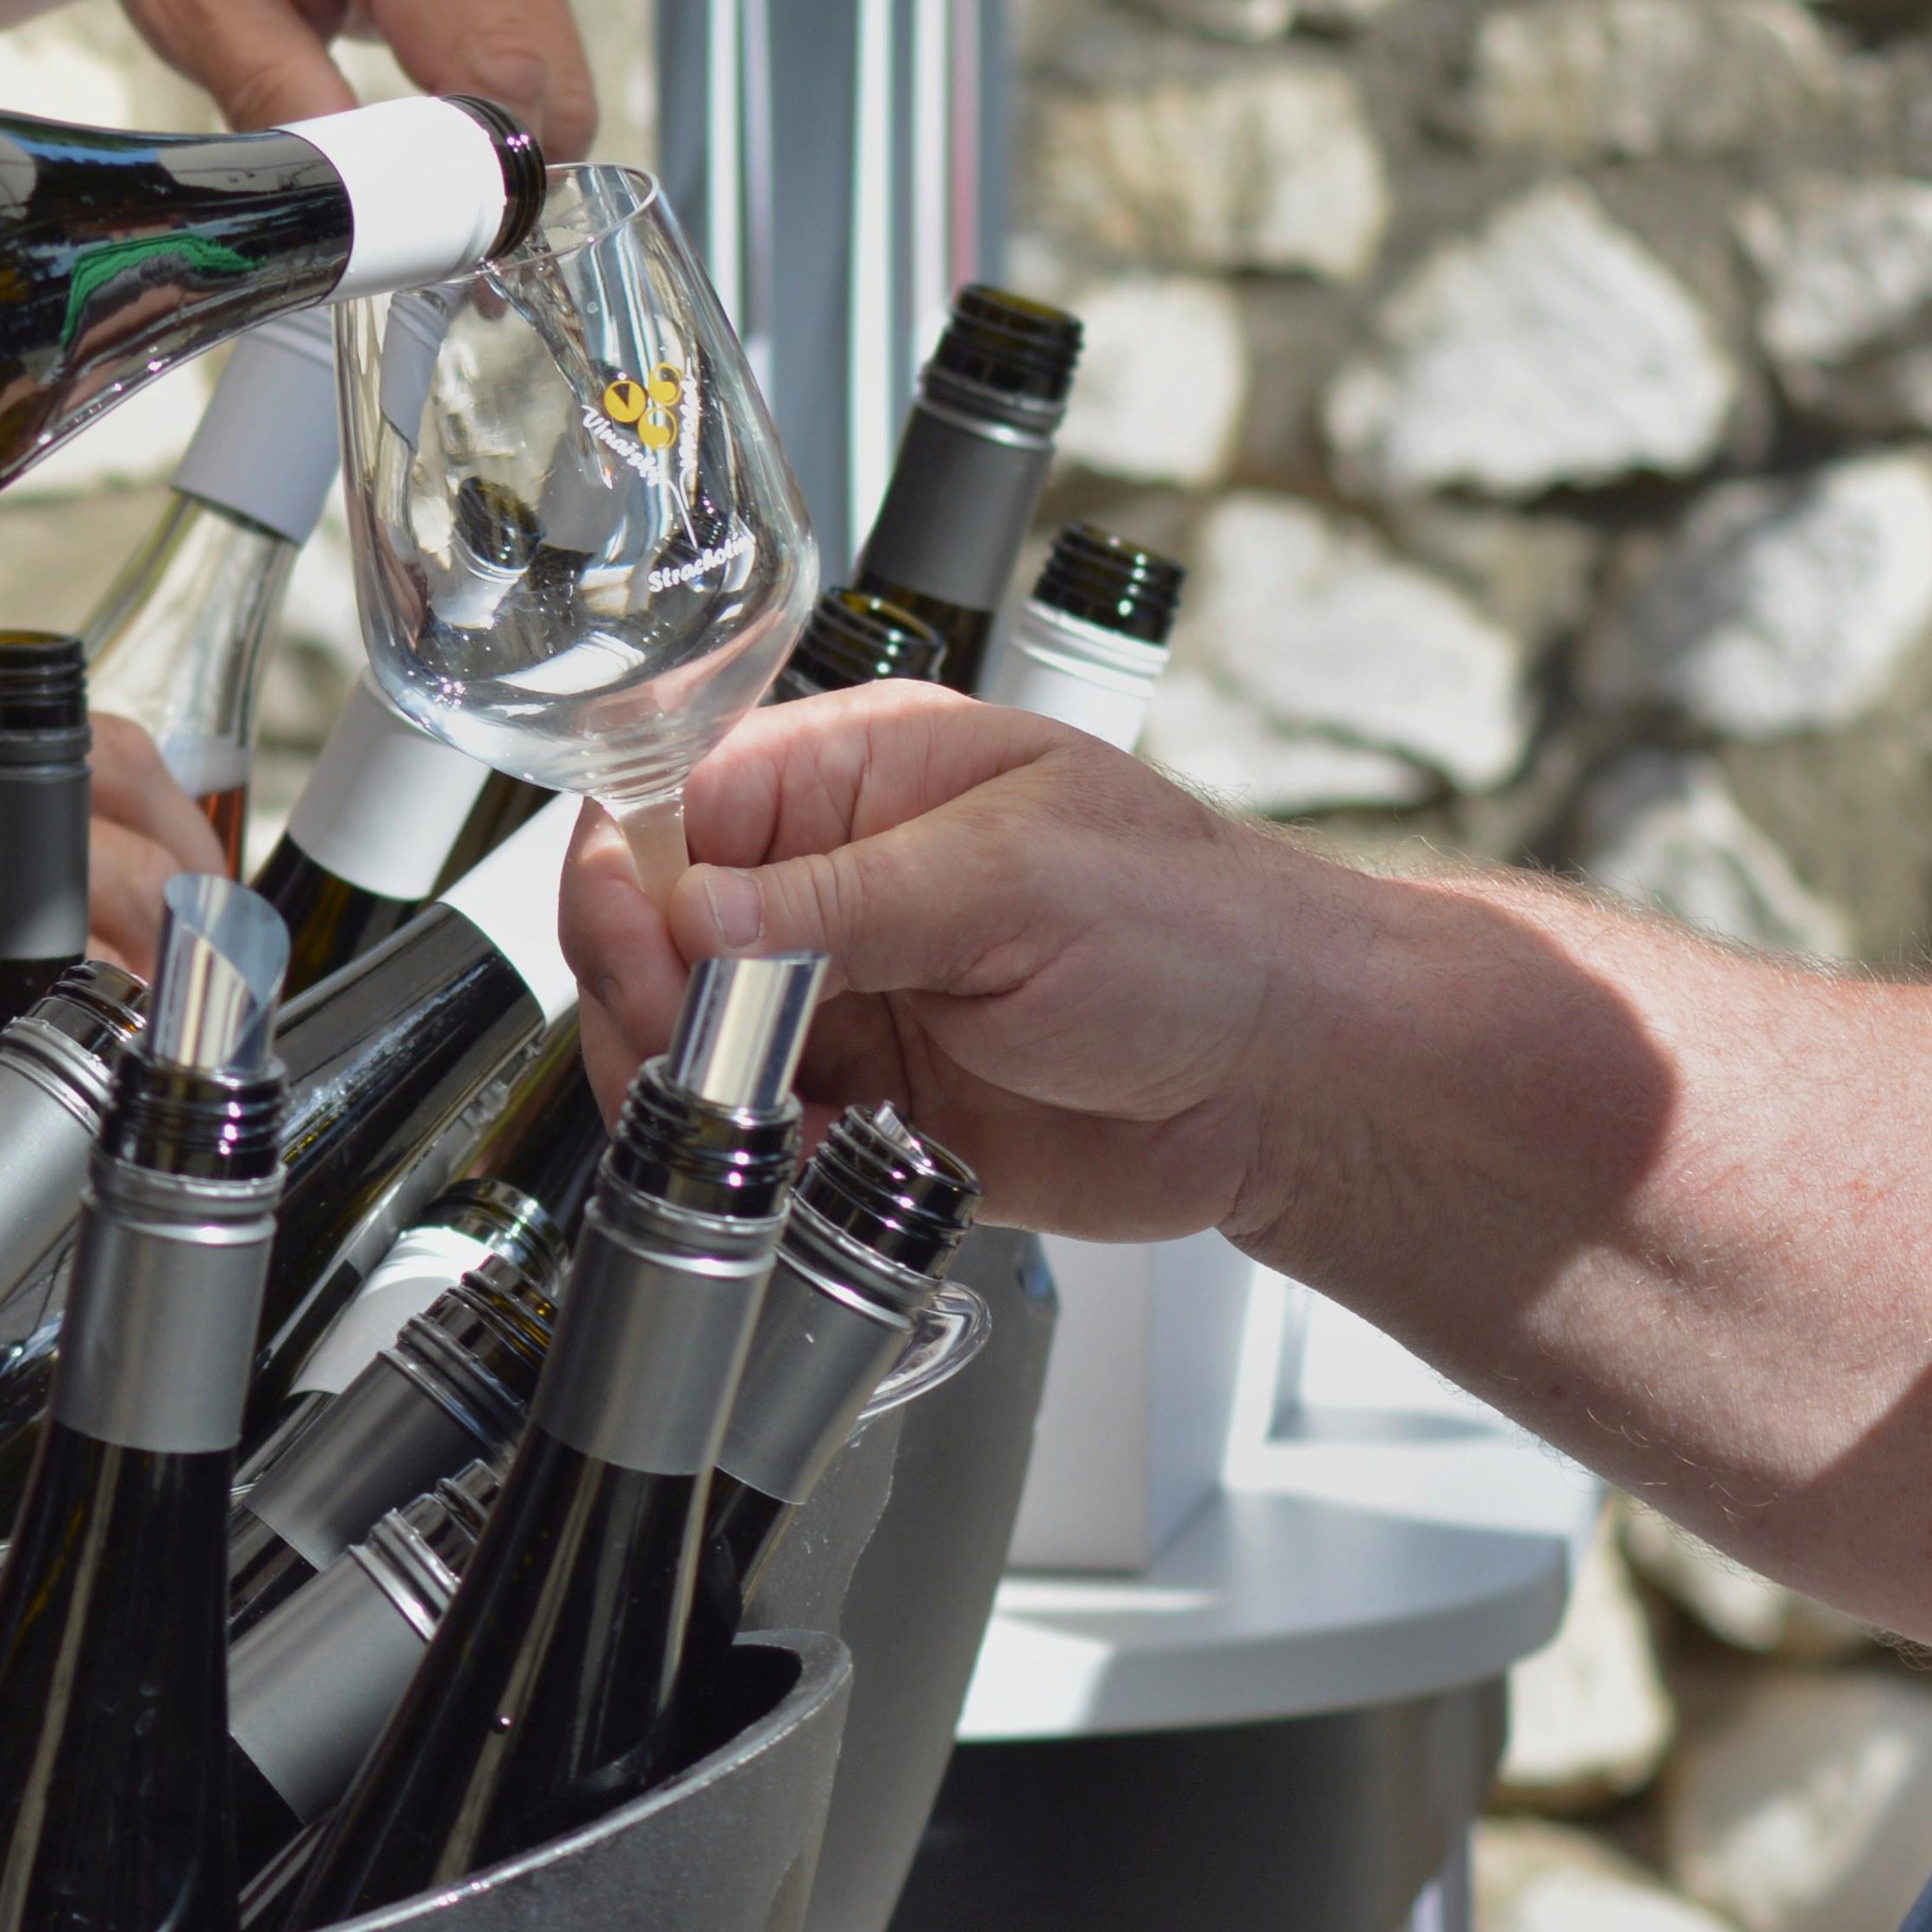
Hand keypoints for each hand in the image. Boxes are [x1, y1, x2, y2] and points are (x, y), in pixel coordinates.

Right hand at [0, 691, 215, 1112]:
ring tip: (112, 1088)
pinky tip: (4, 1146)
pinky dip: (3, 1122)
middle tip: (195, 1015)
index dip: (183, 838)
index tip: (199, 893)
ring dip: (113, 1043)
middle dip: (187, 959)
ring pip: (78, 987)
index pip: (118, 761)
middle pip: (132, 881)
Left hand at [55, 0, 595, 157]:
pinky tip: (409, 89)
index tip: (408, 241)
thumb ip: (277, 98)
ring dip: (489, 133)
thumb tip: (355, 208)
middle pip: (549, 86)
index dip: (468, 183)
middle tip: (389, 210)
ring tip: (386, 142)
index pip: (497, 74)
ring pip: (558, 74)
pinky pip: (543, 41)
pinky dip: (493, 91)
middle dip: (485, 173)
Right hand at [562, 686, 1305, 1242]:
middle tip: (691, 1052)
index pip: (683, 798)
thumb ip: (846, 899)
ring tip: (746, 1117)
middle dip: (647, 991)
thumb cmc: (1202, 932)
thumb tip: (698, 910)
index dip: (639, 876)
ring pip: (689, 1033)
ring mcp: (852, 991)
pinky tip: (795, 1158)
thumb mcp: (1018, 882)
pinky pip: (756, 1126)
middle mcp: (842, 876)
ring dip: (686, 1084)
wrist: (1292, 1085)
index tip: (649, 955)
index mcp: (868, 773)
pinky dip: (748, 1155)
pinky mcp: (872, 1097)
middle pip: (660, 921)